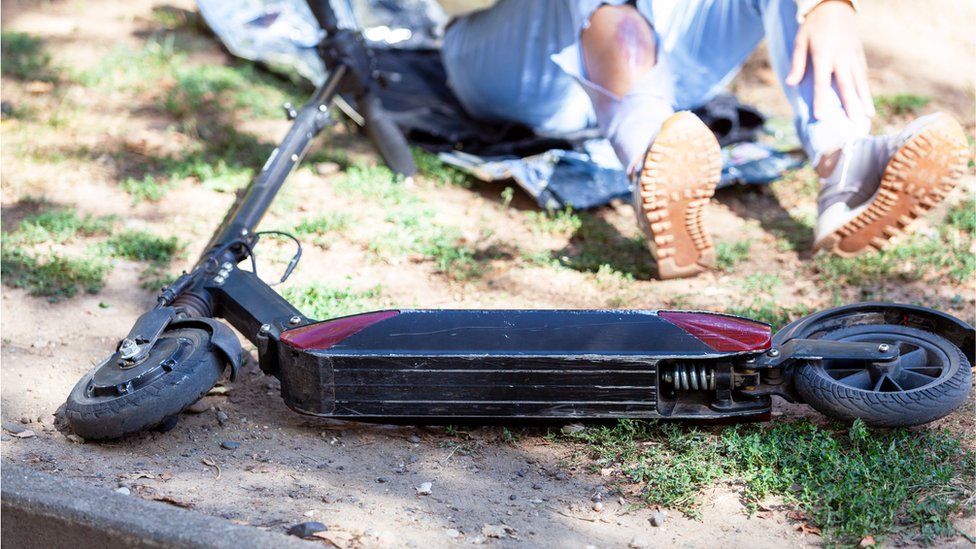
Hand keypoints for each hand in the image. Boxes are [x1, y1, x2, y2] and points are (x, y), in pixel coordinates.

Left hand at [785, 0, 874, 120]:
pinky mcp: (860, 54)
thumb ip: (797, 63)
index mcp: (824, 54)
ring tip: (868, 117)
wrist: (834, 5)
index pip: (821, 81)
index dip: (821, 99)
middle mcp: (841, 56)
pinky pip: (863, 74)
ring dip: (864, 99)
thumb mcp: (800, 41)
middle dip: (851, 105)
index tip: (821, 117)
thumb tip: (790, 84)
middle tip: (855, 123)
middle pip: (846, 84)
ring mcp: (853, 55)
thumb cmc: (813, 26)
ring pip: (859, 80)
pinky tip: (867, 102)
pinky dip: (866, 89)